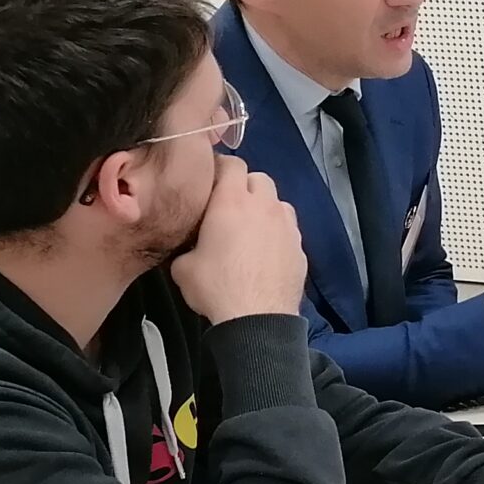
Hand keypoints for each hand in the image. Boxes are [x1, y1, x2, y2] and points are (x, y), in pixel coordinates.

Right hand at [171, 160, 305, 321]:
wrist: (257, 320)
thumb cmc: (216, 287)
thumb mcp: (183, 267)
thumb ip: (187, 245)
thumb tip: (190, 246)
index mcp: (233, 202)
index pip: (233, 164)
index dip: (222, 168)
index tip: (211, 181)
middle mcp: (265, 206)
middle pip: (259, 178)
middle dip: (245, 186)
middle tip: (229, 206)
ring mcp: (288, 226)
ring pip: (278, 202)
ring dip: (265, 207)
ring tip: (251, 228)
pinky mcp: (301, 247)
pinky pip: (289, 229)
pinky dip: (278, 232)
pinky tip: (267, 251)